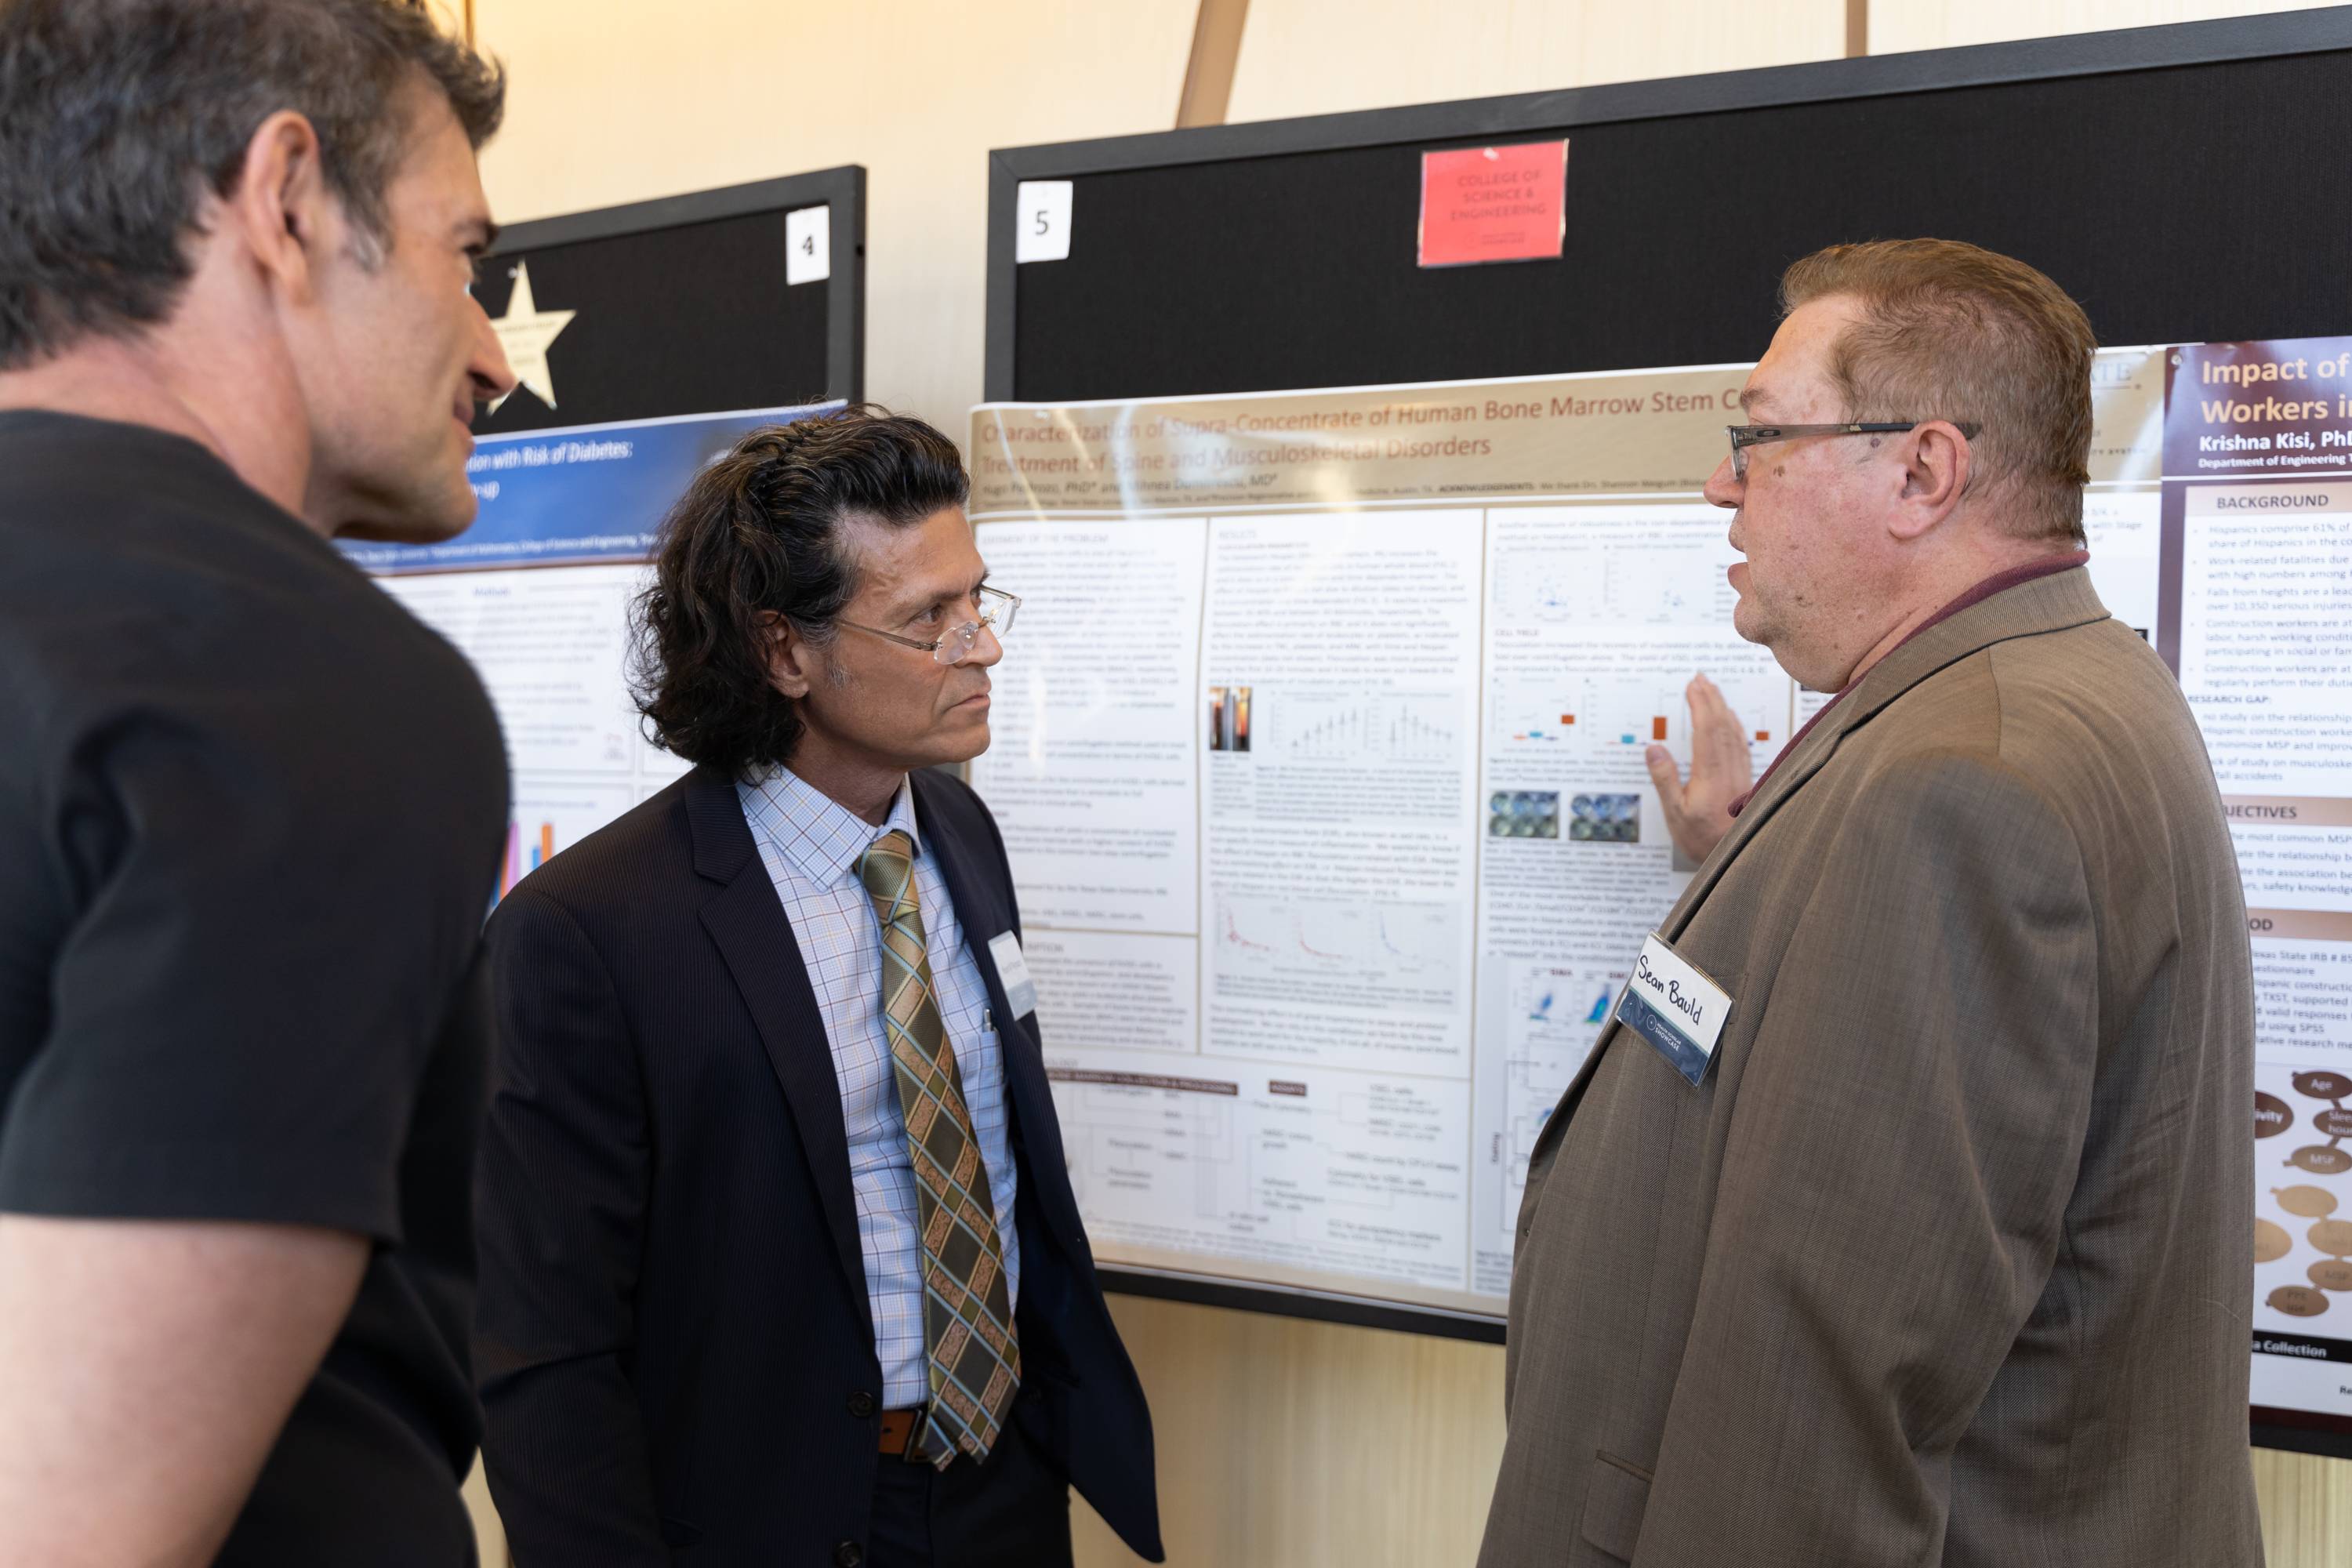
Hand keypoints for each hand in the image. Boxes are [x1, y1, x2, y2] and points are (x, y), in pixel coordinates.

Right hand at [1644, 673, 1754, 863]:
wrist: (1740, 857)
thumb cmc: (1703, 840)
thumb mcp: (1675, 814)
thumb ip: (1665, 779)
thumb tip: (1654, 748)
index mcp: (1710, 774)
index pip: (1706, 730)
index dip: (1700, 704)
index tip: (1691, 685)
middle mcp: (1729, 769)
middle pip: (1722, 724)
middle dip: (1711, 698)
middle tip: (1700, 678)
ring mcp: (1740, 774)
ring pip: (1734, 732)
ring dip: (1723, 708)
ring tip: (1713, 690)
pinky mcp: (1745, 780)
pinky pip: (1742, 744)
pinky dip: (1735, 726)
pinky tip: (1731, 720)